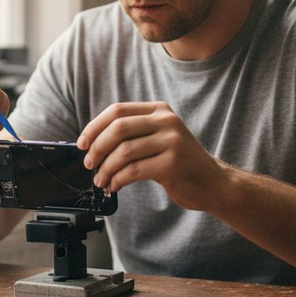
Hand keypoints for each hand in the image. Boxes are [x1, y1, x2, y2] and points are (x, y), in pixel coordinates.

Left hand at [77, 102, 224, 210]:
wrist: (213, 183)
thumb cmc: (179, 163)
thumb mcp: (159, 138)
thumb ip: (133, 133)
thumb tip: (92, 142)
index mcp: (159, 110)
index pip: (117, 111)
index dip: (94, 127)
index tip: (82, 144)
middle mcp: (166, 121)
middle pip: (118, 128)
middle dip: (97, 148)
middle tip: (89, 164)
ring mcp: (172, 141)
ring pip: (124, 151)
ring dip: (106, 169)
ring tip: (100, 180)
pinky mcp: (172, 164)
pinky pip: (133, 171)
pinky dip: (118, 180)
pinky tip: (114, 186)